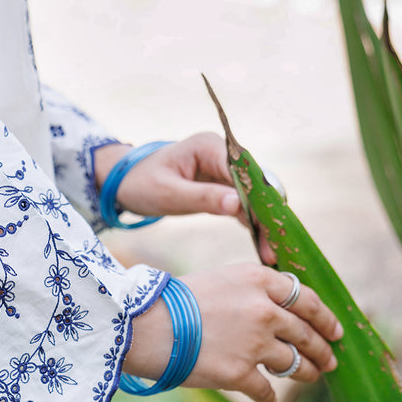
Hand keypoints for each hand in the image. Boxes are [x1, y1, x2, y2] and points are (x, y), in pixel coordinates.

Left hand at [95, 134, 276, 263]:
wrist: (126, 181)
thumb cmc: (142, 183)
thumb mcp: (169, 194)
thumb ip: (202, 198)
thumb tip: (237, 205)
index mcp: (210, 146)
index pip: (245, 173)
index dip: (259, 201)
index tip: (269, 228)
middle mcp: (223, 154)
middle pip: (256, 185)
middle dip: (267, 217)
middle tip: (275, 250)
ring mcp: (225, 169)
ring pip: (254, 197)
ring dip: (263, 224)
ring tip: (272, 255)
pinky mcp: (223, 185)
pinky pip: (244, 205)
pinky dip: (252, 224)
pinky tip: (262, 247)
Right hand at [125, 263, 343, 401]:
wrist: (145, 327)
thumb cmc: (173, 303)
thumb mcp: (220, 282)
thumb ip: (252, 294)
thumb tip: (276, 314)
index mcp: (260, 281)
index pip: (307, 299)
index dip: (325, 318)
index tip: (334, 330)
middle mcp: (264, 311)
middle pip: (306, 332)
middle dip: (323, 349)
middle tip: (331, 360)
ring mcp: (254, 344)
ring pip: (294, 362)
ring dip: (306, 372)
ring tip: (311, 376)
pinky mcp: (240, 374)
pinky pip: (266, 390)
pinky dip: (269, 396)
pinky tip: (269, 398)